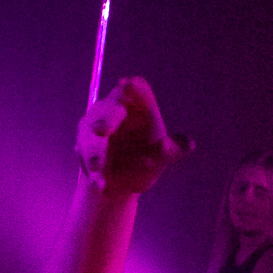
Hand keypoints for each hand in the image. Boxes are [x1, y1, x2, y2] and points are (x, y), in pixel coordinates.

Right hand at [75, 77, 192, 194]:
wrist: (124, 181)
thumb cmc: (147, 157)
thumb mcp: (161, 155)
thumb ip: (171, 149)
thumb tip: (189, 145)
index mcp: (138, 105)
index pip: (136, 89)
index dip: (132, 88)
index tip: (126, 86)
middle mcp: (114, 110)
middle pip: (109, 110)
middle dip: (105, 120)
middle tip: (100, 130)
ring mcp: (94, 127)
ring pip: (91, 137)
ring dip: (94, 153)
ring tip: (97, 167)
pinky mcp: (83, 147)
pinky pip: (85, 159)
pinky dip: (92, 174)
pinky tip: (97, 187)